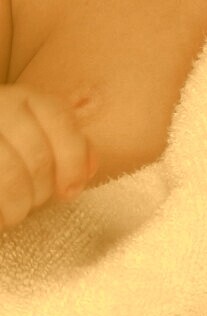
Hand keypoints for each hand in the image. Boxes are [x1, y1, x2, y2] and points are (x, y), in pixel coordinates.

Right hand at [0, 84, 98, 230]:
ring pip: (10, 174)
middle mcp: (1, 105)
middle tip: (33, 204)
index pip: (61, 121)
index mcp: (27, 97)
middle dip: (41, 190)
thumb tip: (89, 169)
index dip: (72, 160)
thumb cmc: (11, 142)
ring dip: (17, 205)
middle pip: (38, 156)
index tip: (70, 191)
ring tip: (13, 214)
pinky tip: (0, 217)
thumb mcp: (40, 132)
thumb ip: (70, 145)